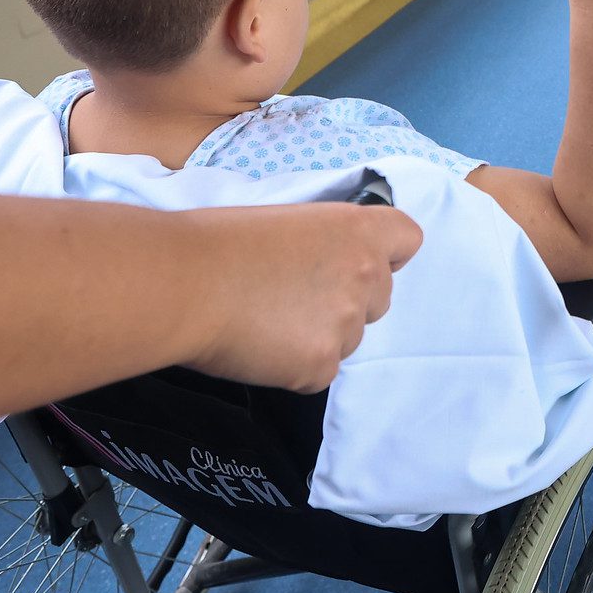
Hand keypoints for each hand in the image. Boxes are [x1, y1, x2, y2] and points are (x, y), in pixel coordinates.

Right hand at [182, 202, 421, 392]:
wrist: (184, 282)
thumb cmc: (221, 241)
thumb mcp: (288, 222)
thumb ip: (325, 243)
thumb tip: (322, 263)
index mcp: (359, 230)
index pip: (408, 239)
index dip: (387, 253)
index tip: (361, 260)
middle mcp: (366, 276)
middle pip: (380, 297)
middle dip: (348, 300)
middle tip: (295, 296)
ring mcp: (347, 325)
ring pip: (349, 338)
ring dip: (319, 335)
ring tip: (266, 320)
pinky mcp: (322, 366)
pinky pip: (319, 371)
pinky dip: (294, 366)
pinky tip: (259, 346)